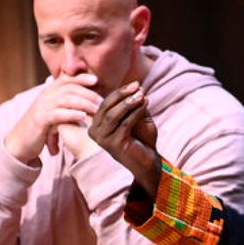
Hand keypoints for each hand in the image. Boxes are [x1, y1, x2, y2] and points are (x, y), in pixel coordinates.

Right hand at [5, 73, 102, 163]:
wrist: (21, 141)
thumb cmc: (42, 127)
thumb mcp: (54, 112)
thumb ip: (67, 104)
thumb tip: (86, 101)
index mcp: (49, 92)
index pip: (66, 79)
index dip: (80, 78)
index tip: (95, 80)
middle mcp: (45, 96)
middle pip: (69, 88)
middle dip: (88, 93)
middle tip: (102, 102)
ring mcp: (42, 107)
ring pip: (65, 99)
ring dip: (83, 103)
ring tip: (97, 110)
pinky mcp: (40, 120)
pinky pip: (57, 114)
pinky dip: (71, 114)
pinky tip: (82, 116)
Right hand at [88, 81, 160, 196]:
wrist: (148, 160)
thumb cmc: (141, 139)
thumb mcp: (135, 117)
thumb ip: (133, 104)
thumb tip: (137, 87)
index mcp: (96, 124)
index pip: (105, 103)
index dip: (120, 92)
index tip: (136, 84)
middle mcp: (95, 132)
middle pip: (106, 107)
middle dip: (123, 94)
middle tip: (138, 87)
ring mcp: (102, 139)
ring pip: (113, 115)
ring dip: (129, 103)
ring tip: (142, 95)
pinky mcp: (113, 145)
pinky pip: (124, 124)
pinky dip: (135, 112)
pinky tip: (145, 105)